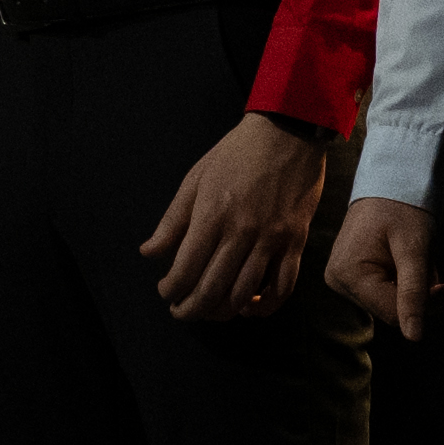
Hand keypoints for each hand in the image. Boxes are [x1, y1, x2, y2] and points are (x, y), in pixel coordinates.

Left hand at [140, 110, 329, 322]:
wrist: (287, 132)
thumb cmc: (237, 153)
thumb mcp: (195, 179)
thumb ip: (172, 220)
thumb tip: (148, 252)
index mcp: (212, 215)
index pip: (186, 269)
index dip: (171, 289)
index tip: (166, 291)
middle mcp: (241, 232)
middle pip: (212, 289)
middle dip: (191, 309)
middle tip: (181, 312)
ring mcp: (271, 238)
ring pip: (244, 293)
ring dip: (223, 312)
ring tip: (210, 312)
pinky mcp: (295, 241)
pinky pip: (283, 285)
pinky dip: (266, 304)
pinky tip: (250, 306)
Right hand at [323, 185, 435, 340]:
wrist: (391, 182)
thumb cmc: (403, 208)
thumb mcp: (415, 249)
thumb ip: (414, 294)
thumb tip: (414, 337)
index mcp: (348, 275)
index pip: (394, 314)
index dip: (427, 306)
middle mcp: (338, 282)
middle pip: (391, 311)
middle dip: (419, 294)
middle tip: (433, 267)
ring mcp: (341, 280)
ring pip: (391, 304)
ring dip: (413, 288)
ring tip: (417, 258)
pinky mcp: (350, 277)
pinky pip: (384, 292)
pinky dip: (403, 282)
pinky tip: (406, 261)